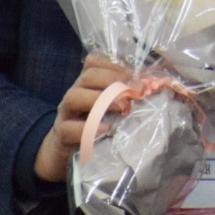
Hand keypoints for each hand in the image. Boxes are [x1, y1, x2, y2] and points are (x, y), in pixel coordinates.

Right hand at [33, 55, 130, 182]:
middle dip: (113, 80)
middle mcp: (74, 94)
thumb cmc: (93, 124)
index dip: (115, 66)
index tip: (136, 76)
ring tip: (123, 107)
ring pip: (74, 97)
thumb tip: (153, 86)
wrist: (66, 151)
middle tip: (135, 91)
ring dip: (101, 99)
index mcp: (86, 84)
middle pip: (87, 76)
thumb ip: (124, 95)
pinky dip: (89, 127)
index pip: (94, 63)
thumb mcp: (107, 107)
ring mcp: (65, 114)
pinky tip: (106, 128)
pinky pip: (69, 128)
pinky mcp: (62, 136)